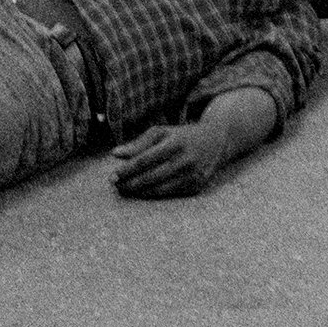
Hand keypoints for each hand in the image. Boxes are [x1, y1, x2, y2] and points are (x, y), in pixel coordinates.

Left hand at [111, 121, 231, 197]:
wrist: (215, 141)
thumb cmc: (180, 136)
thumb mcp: (160, 132)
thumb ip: (138, 143)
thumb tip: (115, 154)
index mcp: (174, 143)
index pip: (145, 160)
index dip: (127, 170)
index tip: (113, 176)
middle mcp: (185, 160)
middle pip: (151, 176)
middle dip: (130, 183)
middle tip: (115, 186)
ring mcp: (193, 175)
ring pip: (160, 188)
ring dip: (140, 192)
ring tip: (125, 190)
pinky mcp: (197, 186)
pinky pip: (171, 193)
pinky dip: (154, 194)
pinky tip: (143, 192)